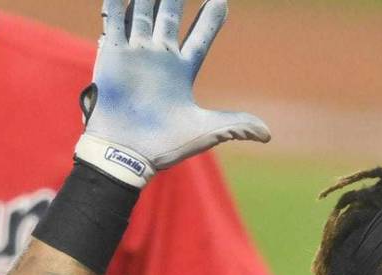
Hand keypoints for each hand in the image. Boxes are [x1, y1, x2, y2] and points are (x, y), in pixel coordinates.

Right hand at [76, 0, 269, 186]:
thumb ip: (236, 126)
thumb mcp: (206, 131)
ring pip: (144, 12)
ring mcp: (136, 54)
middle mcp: (159, 58)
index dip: (211, 18)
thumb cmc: (165, 145)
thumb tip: (268, 134)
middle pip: (170, 16)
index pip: (200, 37)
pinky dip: (119, 3)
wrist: (127, 153)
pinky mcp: (113, 55)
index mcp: (182, 71)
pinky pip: (115, 20)